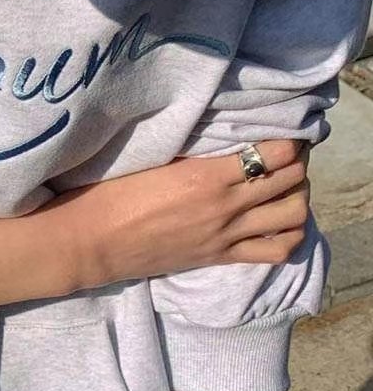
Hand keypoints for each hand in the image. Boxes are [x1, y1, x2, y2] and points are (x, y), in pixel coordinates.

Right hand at [46, 138, 310, 288]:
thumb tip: (224, 140)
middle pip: (291, 180)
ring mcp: (225, 235)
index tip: (282, 133)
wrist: (92, 242)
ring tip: (285, 188)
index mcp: (207, 175)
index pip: (275, 153)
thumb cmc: (112, 195)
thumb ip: (196, 154)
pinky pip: (275, 251)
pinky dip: (289, 236)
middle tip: (286, 156)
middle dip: (297, 164)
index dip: (288, 141)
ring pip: (292, 216)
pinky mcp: (219, 257)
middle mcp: (225, 206)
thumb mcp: (156, 162)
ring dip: (297, 198)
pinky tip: (279, 223)